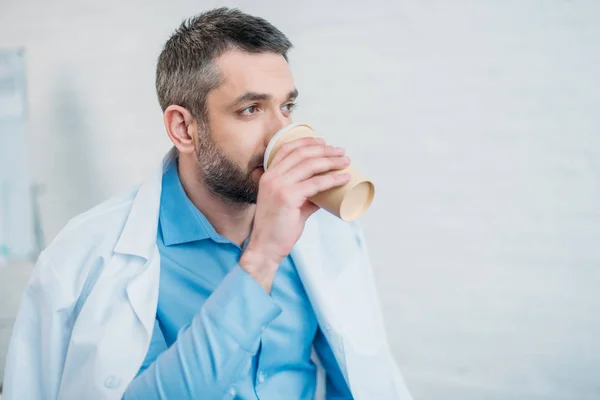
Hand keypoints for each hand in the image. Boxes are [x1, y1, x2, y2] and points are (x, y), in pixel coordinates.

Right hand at [240, 136, 350, 291]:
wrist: (265, 248)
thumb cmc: (277, 229)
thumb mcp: (290, 205)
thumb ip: (306, 196)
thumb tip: (327, 191)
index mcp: (268, 175)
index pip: (287, 149)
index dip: (307, 141)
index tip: (324, 142)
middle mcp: (272, 177)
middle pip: (301, 154)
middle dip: (324, 149)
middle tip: (341, 152)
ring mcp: (278, 186)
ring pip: (310, 165)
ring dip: (331, 161)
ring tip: (345, 161)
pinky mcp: (288, 197)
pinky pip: (316, 184)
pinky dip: (332, 179)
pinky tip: (344, 178)